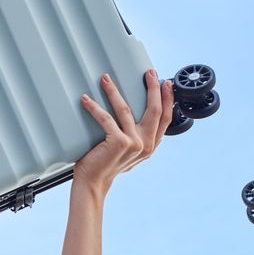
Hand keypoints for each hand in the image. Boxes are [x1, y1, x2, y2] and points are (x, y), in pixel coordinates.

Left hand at [73, 69, 174, 197]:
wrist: (93, 181)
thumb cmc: (107, 163)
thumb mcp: (129, 150)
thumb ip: (138, 136)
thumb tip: (137, 113)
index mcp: (151, 145)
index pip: (165, 118)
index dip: (167, 99)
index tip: (166, 83)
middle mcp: (146, 144)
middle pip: (154, 110)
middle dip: (153, 88)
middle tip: (149, 73)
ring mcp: (134, 144)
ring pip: (127, 110)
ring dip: (114, 91)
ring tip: (106, 78)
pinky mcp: (119, 143)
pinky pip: (106, 118)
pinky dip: (94, 107)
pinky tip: (85, 99)